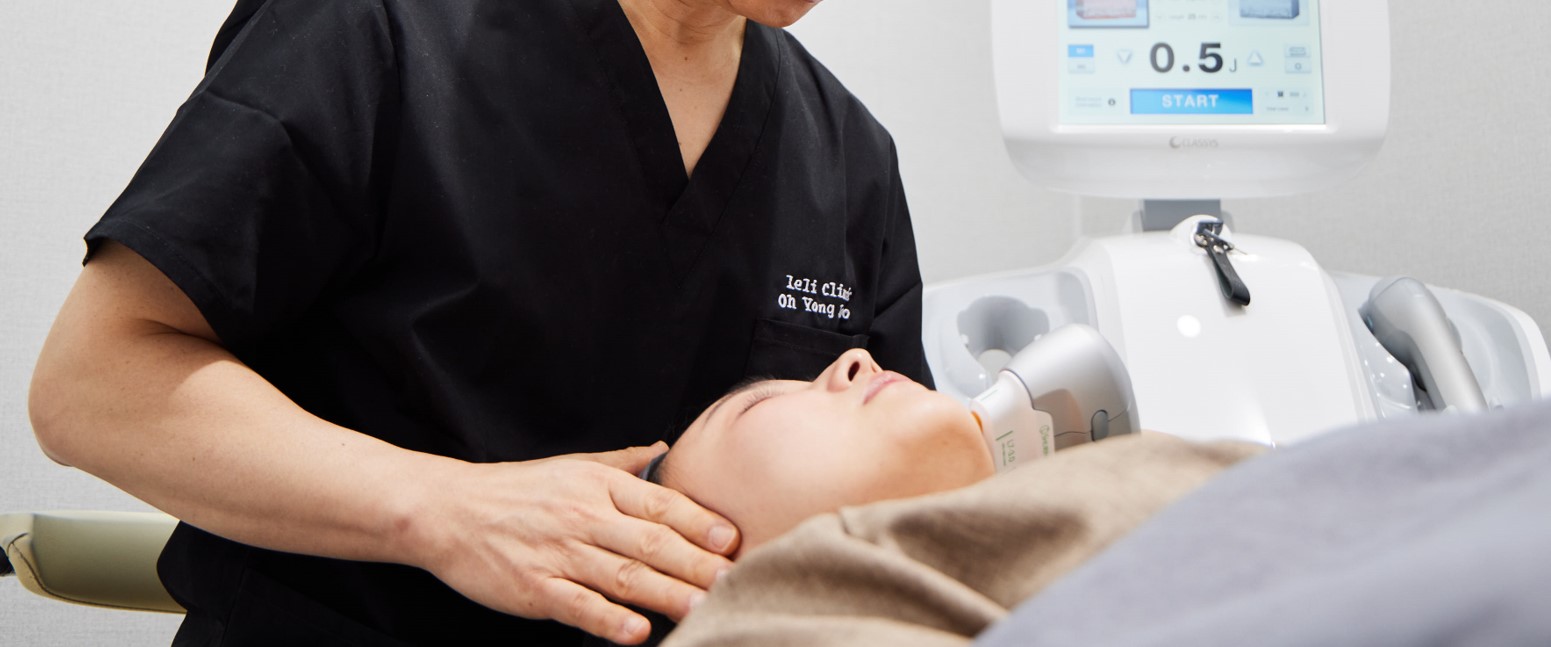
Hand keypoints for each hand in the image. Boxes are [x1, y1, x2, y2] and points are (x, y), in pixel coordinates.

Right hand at [406, 442, 738, 643]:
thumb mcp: (571, 464)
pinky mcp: (535, 588)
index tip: (732, 538)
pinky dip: (610, 620)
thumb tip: (664, 449)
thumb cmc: (515, 490)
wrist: (446, 511)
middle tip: (733, 580)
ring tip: (702, 607)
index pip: (660, 503)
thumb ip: (621, 462)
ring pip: (623, 576)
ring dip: (666, 594)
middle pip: (651, 543)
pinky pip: (579, 606)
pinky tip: (638, 631)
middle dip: (697, 563)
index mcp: (597, 485)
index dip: (699, 522)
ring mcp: (559, 553)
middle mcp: (583, 516)